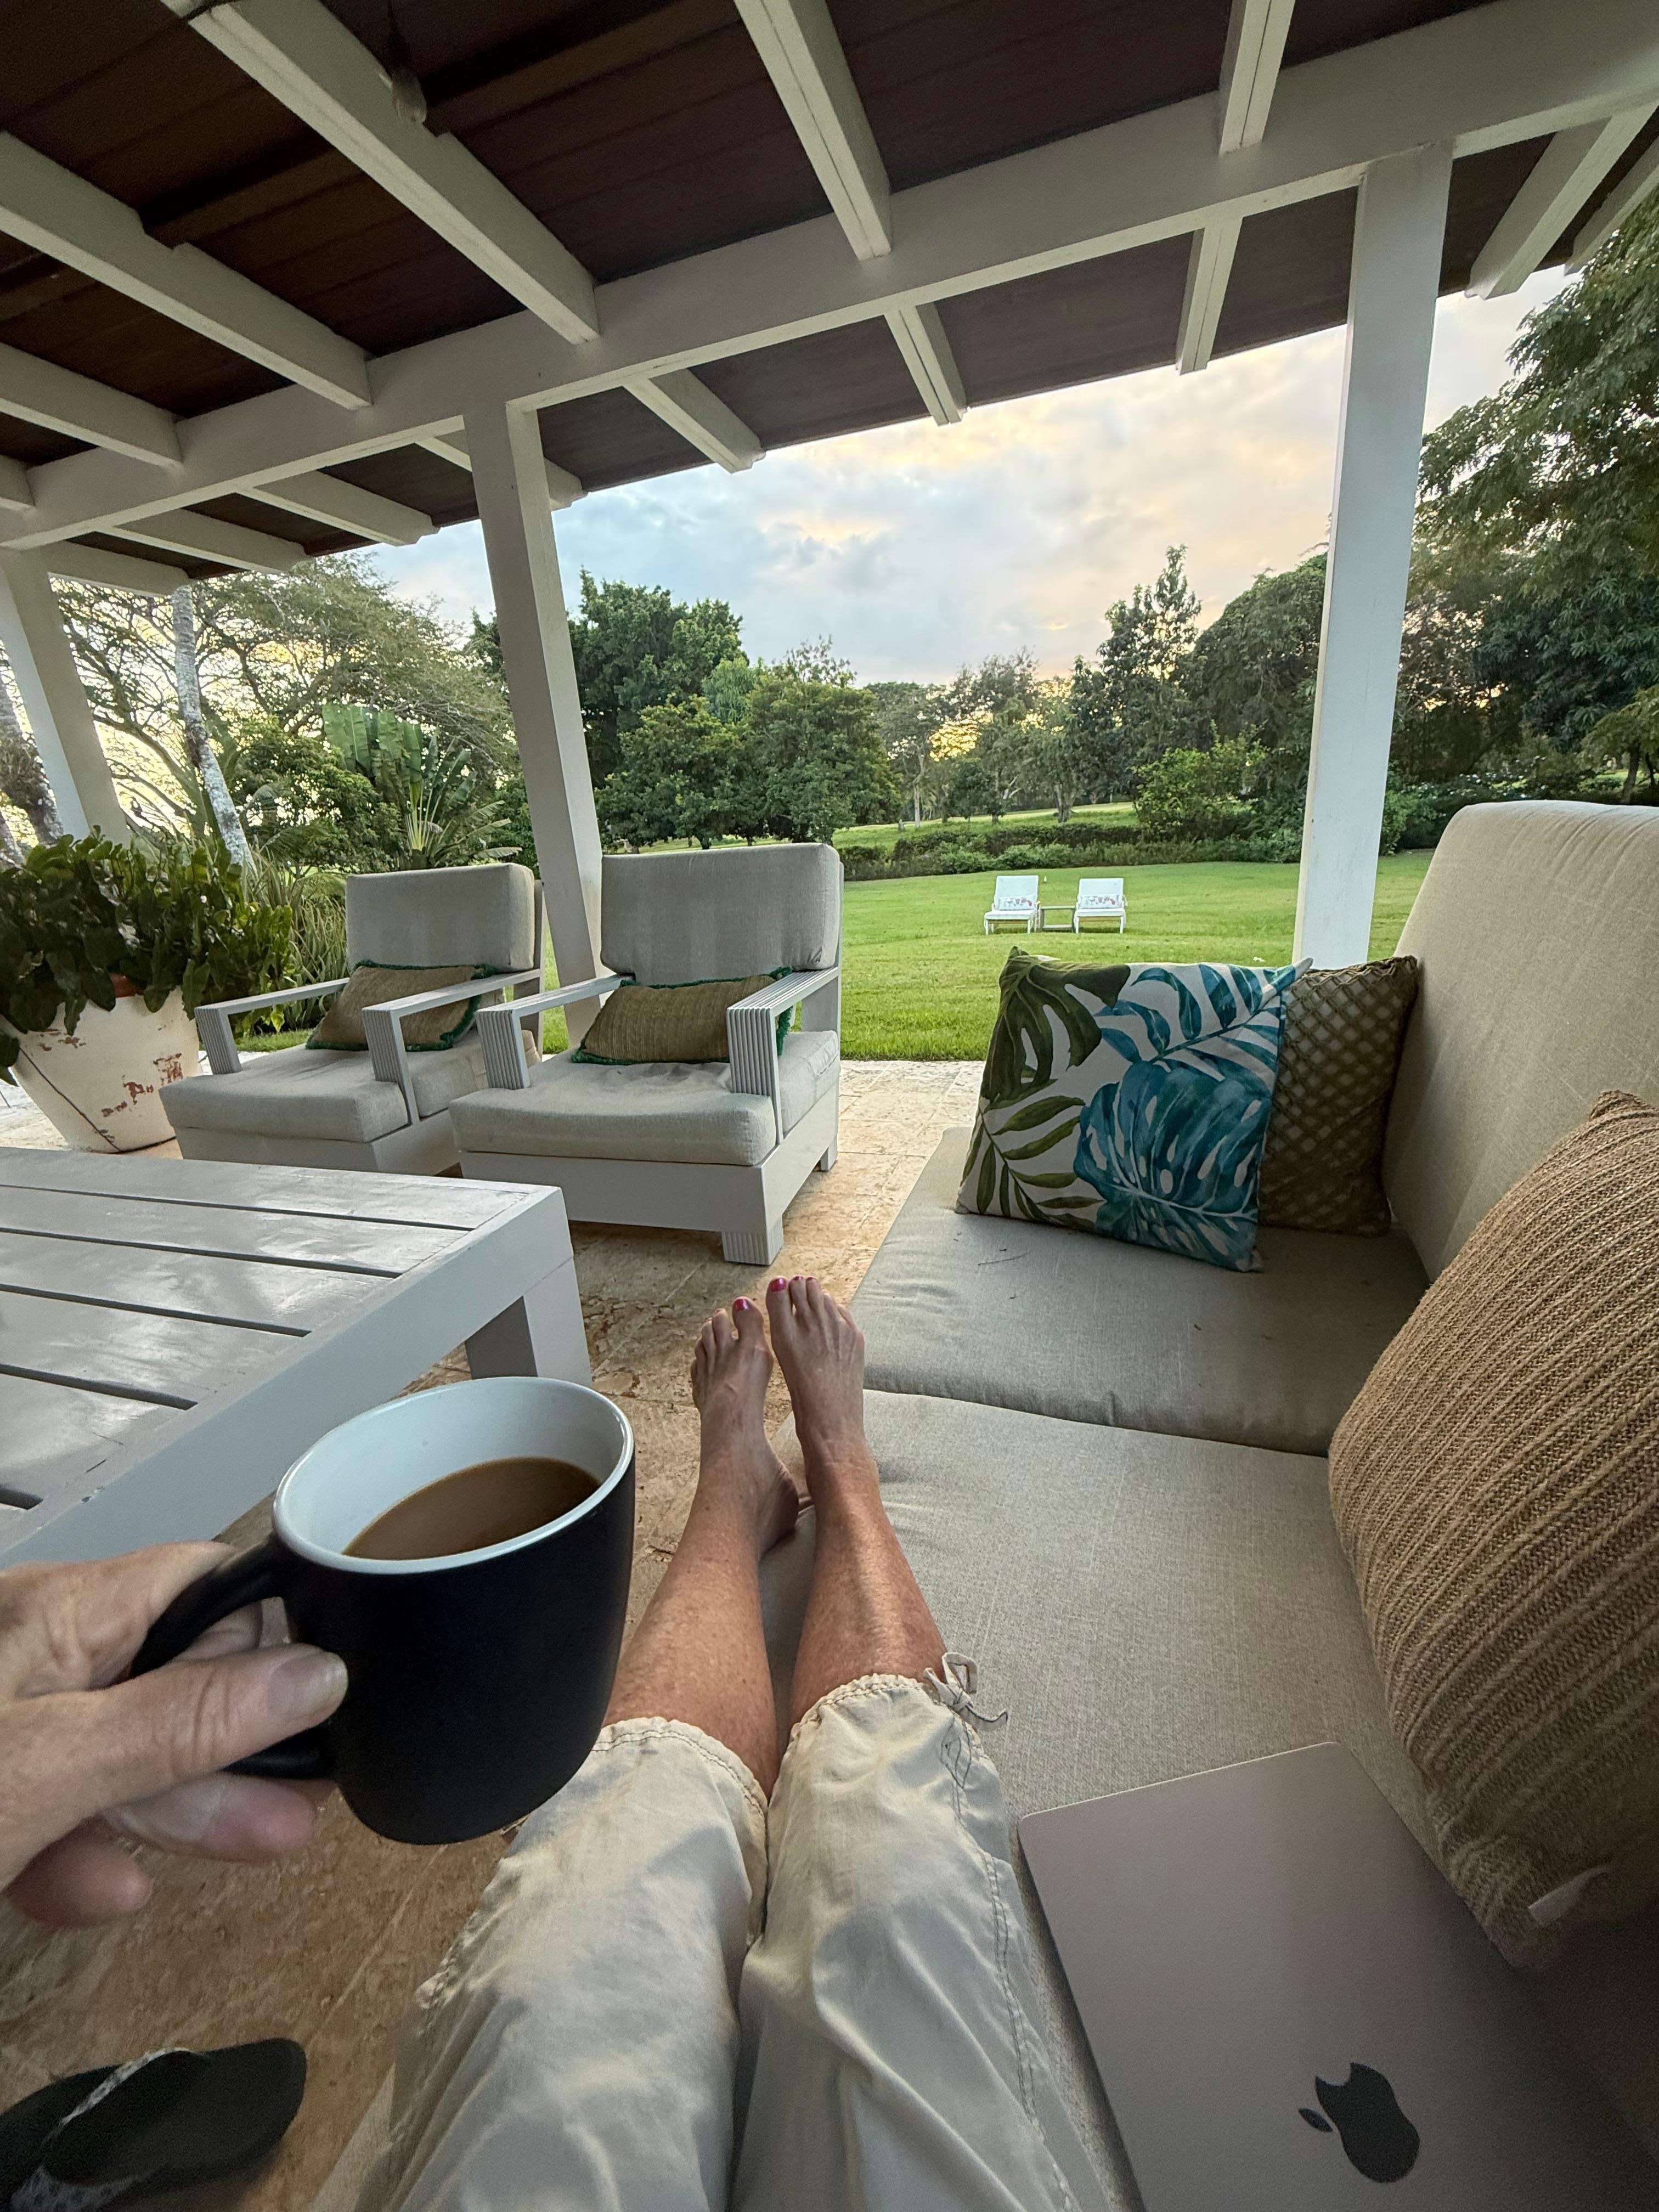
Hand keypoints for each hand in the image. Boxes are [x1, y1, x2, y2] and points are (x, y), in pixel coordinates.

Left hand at [0, 1544, 346, 1927]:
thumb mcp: (50, 1766)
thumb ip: (180, 1723)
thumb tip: (318, 1676)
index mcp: (57, 1614)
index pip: (199, 1587)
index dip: (259, 1641)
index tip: (314, 1706)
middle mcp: (34, 1654)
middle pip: (167, 1684)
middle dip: (237, 1746)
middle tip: (313, 1792)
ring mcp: (10, 1724)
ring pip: (115, 1757)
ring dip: (183, 1806)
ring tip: (271, 1840)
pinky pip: (54, 1808)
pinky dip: (86, 1851)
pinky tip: (112, 1891)